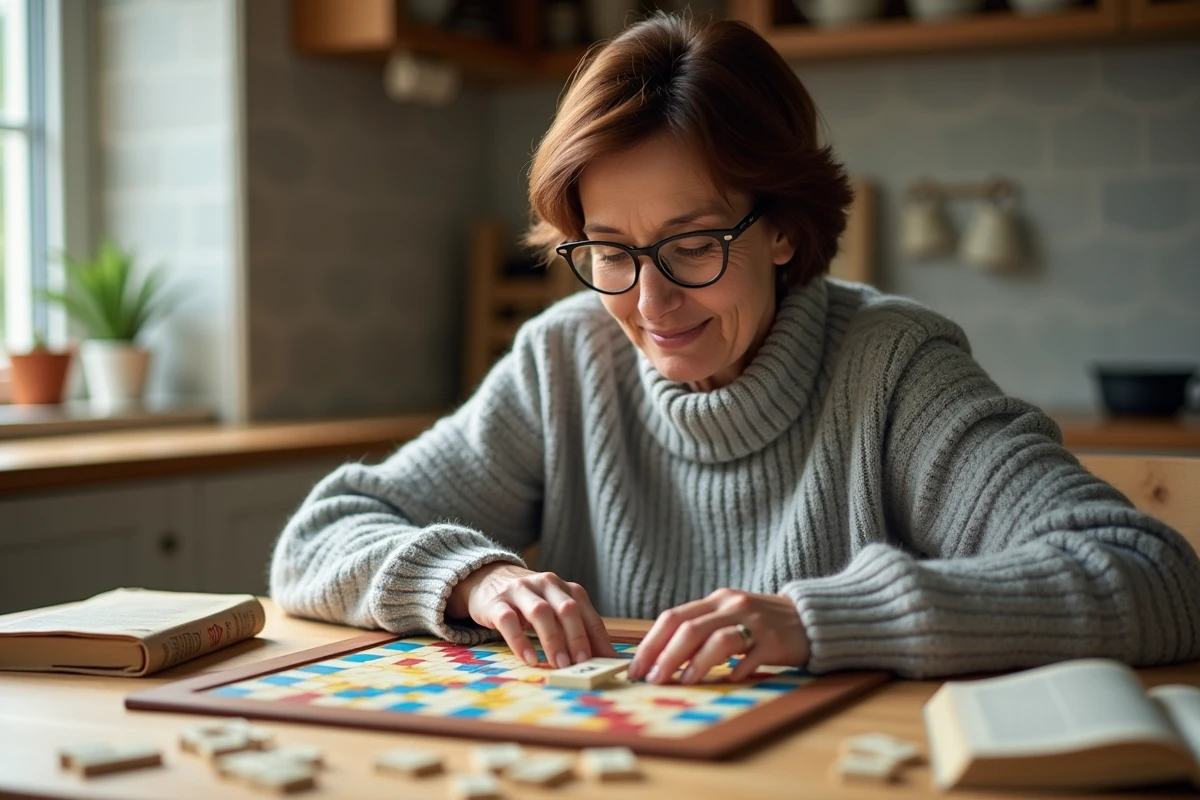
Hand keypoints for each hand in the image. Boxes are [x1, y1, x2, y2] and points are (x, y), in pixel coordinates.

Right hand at [446, 562, 617, 668]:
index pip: (586, 613)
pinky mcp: (496, 602)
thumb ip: (572, 628)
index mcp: (565, 587)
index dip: (598, 638)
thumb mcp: (552, 608)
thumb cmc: (527, 601)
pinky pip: (509, 620)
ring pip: (541, 612)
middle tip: (582, 664)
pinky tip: (530, 660)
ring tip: (560, 664)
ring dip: (553, 640)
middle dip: (577, 638)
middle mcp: (546, 584)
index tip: (606, 662)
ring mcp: (520, 591)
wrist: (486, 577)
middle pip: (567, 609)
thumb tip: (598, 659)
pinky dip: (520, 641)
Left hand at [627, 589, 808, 684]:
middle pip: (690, 628)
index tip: (636, 667)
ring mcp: (754, 622)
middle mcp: (732, 606)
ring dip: (696, 663)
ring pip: (718, 639)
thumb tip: (661, 659)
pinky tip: (727, 681)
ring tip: (683, 681)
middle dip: (666, 656)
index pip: (673, 617)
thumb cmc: (761, 624)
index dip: (651, 643)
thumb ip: (700, 630)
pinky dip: (736, 670)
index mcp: (716, 600)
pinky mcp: (775, 641)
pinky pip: (751, 656)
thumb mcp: (728, 617)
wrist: (808, 618)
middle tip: (653, 679)